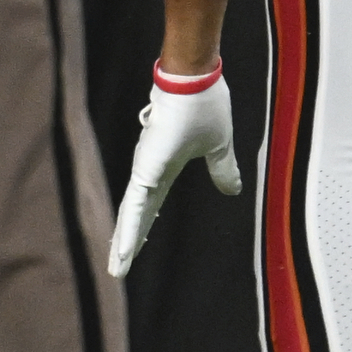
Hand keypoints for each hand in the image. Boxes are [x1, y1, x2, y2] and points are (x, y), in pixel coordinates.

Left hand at [108, 69, 240, 277]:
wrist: (195, 81)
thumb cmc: (204, 105)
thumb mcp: (219, 147)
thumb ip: (223, 170)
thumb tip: (234, 190)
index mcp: (166, 169)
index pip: (151, 207)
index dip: (143, 228)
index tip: (133, 248)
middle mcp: (150, 172)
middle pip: (137, 216)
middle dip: (127, 243)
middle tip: (117, 270)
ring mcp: (145, 170)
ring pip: (131, 215)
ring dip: (124, 243)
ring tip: (117, 269)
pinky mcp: (145, 169)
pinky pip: (135, 206)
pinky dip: (129, 228)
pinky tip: (123, 249)